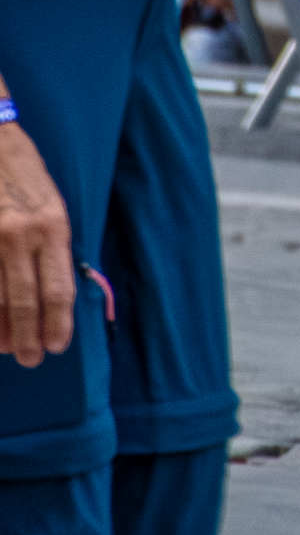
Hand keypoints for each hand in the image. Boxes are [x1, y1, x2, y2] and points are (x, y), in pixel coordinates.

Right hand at [0, 122, 73, 368]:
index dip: (58, 324)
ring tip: (7, 348)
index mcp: (54, 226)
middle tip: (31, 358)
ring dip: (1, 330)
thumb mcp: (54, 205)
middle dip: (29, 336)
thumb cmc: (27, 175)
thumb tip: (56, 294)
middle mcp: (22, 235)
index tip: (57, 346)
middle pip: (26, 301)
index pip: (58, 289)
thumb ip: (55, 247)